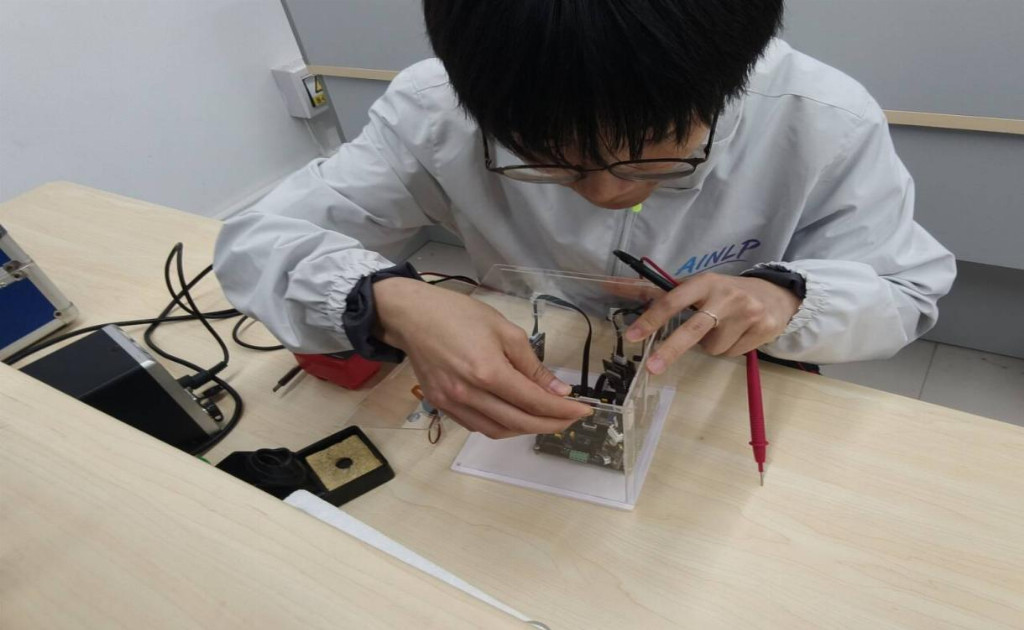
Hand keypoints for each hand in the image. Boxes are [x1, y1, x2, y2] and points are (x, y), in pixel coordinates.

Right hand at [374, 278, 592, 437]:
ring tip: (547, 419)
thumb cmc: (459, 315)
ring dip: (527, 430)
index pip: (534, 402)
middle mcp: (470, 394)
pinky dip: (502, 426)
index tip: (585, 411)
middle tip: (571, 419)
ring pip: (498, 431)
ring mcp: (453, 404)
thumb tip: (558, 390)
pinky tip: (515, 417)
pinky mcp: (442, 406)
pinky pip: (478, 426)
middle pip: (520, 423)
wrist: (413, 317)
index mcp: (488, 371)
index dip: (563, 410)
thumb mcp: (505, 330)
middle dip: (552, 424)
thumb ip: (532, 365)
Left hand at [625, 273, 800, 373]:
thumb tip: (613, 286)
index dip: (651, 319)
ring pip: (712, 347)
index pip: (672, 301)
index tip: (632, 335)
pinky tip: (737, 333)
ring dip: (710, 345)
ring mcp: (746, 313)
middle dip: (670, 350)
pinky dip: (728, 348)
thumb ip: (661, 292)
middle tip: (651, 368)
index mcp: (704, 282)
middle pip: (692, 329)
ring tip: (721, 329)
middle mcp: (725, 296)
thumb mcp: (698, 286)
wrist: (776, 295)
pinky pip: (731, 353)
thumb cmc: (725, 292)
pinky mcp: (762, 329)